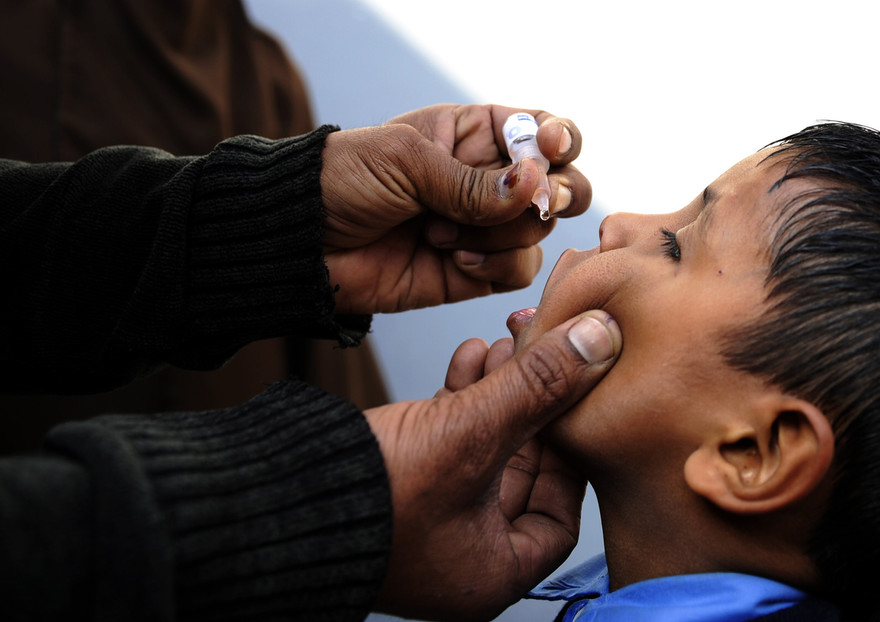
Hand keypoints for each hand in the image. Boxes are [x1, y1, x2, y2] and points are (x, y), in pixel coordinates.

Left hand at [320, 104, 591, 314]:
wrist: (302, 243)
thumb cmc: (344, 181)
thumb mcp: (406, 160)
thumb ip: (472, 180)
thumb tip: (535, 185)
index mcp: (473, 135)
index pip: (541, 129)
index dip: (560, 138)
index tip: (551, 146)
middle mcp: (488, 181)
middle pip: (561, 184)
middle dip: (557, 192)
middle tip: (539, 200)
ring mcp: (485, 229)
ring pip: (538, 231)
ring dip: (500, 232)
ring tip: (440, 232)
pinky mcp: (476, 273)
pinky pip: (519, 270)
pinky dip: (495, 265)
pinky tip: (452, 259)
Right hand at [365, 310, 620, 620]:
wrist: (265, 496)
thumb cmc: (366, 498)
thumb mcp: (470, 436)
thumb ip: (540, 387)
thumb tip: (600, 341)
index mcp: (490, 575)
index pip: (559, 514)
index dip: (572, 453)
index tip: (579, 401)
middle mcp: (460, 554)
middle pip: (521, 471)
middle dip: (532, 406)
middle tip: (546, 354)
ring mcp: (425, 520)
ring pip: (483, 448)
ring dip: (498, 393)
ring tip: (504, 343)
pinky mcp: (396, 485)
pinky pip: (444, 441)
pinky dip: (460, 398)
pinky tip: (468, 355)